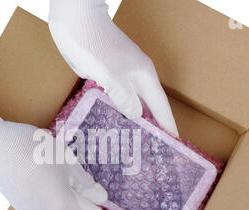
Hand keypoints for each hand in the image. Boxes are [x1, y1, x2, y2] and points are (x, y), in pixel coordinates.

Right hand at [0, 109, 132, 209]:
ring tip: (83, 188)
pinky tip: (61, 186)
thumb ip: (86, 182)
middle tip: (105, 200)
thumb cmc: (32, 150)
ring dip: (77, 205)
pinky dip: (61, 202)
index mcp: (63, 207)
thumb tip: (100, 197)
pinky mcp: (23, 208)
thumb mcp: (66, 161)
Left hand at [49, 0, 178, 135]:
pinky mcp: (102, 77)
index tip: (174, 144)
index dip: (167, 125)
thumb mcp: (111, 74)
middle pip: (146, 107)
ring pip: (128, 104)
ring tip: (130, 144)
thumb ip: (125, 98)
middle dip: (149, 128)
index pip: (160, 106)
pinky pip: (112, 100)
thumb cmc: (95, 44)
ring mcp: (118, 77)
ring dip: (130, 122)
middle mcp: (133, 78)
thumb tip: (136, 116)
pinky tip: (109, 125)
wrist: (73, 20)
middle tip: (150, 151)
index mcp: (143, 76)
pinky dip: (113, 113)